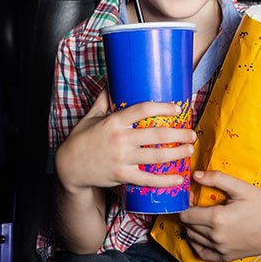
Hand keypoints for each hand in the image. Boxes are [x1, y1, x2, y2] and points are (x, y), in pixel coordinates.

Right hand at [55, 88, 196, 193]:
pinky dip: (164, 181)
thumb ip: (103, 99)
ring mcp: (121, 159)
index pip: (142, 110)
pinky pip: (147, 179)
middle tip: (191, 133)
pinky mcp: (122, 176)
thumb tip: (111, 80)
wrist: (69, 167)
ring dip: (177, 153)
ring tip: (189, 149)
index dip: (163, 108)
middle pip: (156, 135)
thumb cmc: (80, 139)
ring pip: (156, 157)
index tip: (177, 108)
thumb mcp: (90, 116)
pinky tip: (178, 179)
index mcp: (113, 122)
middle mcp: (119, 139)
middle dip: (178, 133)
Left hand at [178, 171, 260, 261]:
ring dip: (191, 227)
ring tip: (201, 217)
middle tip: (197, 205)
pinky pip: (202, 253)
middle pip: (188, 226)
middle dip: (188, 214)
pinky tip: (201, 235)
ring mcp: (220, 249)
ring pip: (193, 238)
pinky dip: (197, 244)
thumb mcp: (242, 188)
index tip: (193, 197)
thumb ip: (217, 179)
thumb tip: (196, 174)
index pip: (186, 214)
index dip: (185, 204)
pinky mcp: (225, 257)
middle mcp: (216, 237)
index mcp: (217, 219)